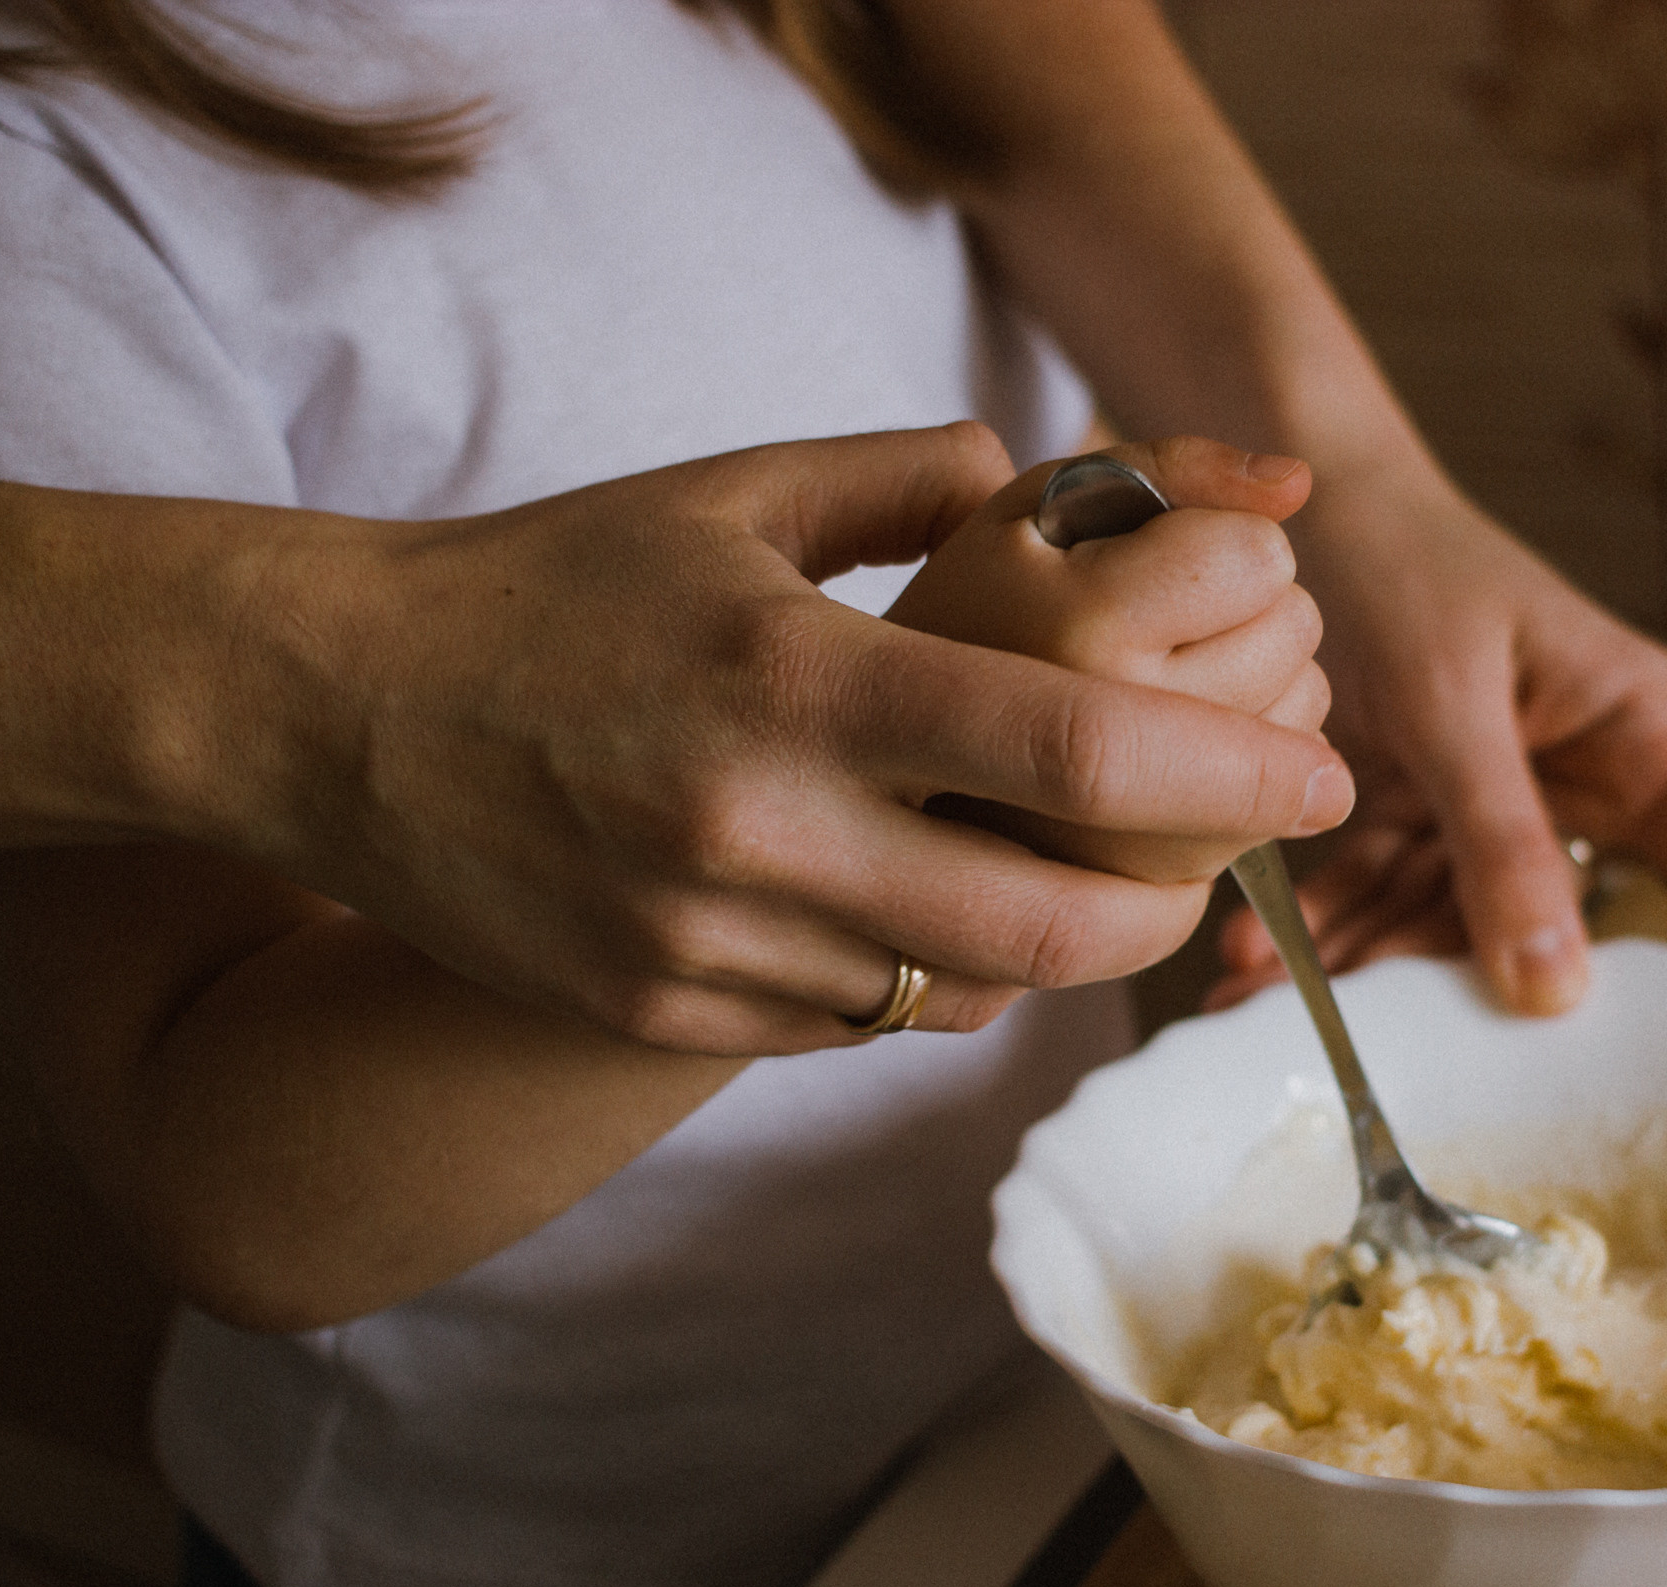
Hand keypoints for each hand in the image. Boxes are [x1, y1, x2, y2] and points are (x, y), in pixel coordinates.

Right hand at [238, 423, 1351, 1051]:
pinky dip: (931, 975)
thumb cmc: (550, 583)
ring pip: (966, 989)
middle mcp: (763, 828)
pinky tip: (930, 905)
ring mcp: (709, 943)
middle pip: (1058, 920)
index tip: (1324, 776)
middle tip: (1233, 860)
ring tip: (1084, 873)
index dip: (1235, 774)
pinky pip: (862, 1024)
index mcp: (802, 676)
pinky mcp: (665, 1013)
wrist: (342, 711)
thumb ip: (910, 483)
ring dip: (1054, 941)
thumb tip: (1051, 485)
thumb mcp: (731, 492)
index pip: (1078, 746)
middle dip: (1182, 903)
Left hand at [1212, 468, 1666, 1013]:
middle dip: (1584, 1017)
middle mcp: (1592, 783)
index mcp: (1645, 732)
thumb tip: (1557, 994)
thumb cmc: (1401, 565)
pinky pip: (1388, 912)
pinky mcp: (1424, 829)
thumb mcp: (1450, 701)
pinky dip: (1320, 943)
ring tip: (1279, 1023)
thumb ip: (1504, 839)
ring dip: (1384, 985)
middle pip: (1608, 926)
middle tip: (1595, 1112)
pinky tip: (1242, 973)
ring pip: (1475, 939)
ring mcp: (1508, 815)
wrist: (1294, 514)